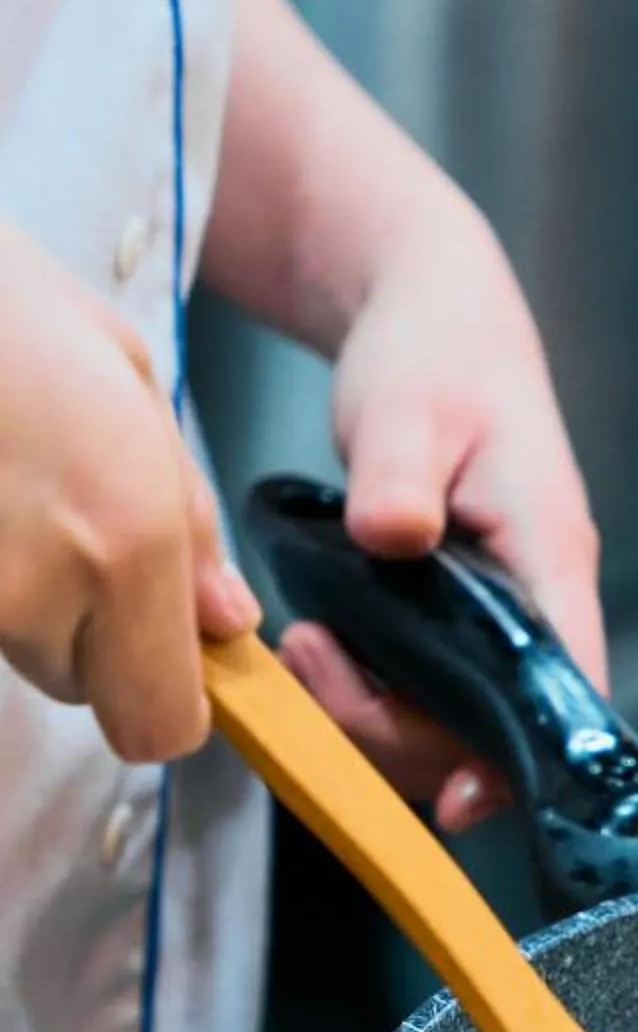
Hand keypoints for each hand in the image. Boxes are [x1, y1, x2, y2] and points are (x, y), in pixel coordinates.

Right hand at [0, 220, 259, 760]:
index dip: (162, 693)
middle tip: (55, 521)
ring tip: (4, 484)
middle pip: (81, 688)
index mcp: (127, 538)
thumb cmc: (4, 306)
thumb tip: (222, 620)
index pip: (159, 725)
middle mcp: (39, 585)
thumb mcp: (131, 379)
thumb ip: (189, 522)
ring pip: (14, 646)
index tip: (157, 650)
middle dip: (84, 631)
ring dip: (18, 594)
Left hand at [278, 190, 602, 830]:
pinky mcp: (458, 617)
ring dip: (372, 711)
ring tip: (305, 647)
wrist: (432, 319)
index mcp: (551, 559)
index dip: (526, 759)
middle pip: (498, 728)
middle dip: (400, 729)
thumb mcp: (407, 406)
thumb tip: (393, 536)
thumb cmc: (437, 355)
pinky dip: (369, 689)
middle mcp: (537, 602)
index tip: (459, 797)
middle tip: (315, 658)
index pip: (568, 688)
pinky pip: (425, 688)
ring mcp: (499, 615)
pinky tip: (321, 648)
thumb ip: (398, 475)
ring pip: (454, 719)